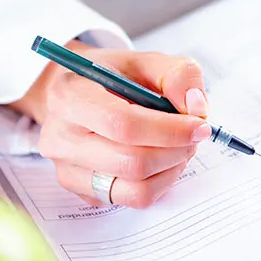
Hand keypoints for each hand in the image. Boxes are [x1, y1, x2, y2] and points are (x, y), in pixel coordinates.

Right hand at [13, 40, 209, 208]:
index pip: (123, 125)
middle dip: (175, 150)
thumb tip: (197, 107)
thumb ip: (177, 74)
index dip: (170, 130)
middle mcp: (61, 137)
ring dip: (170, 169)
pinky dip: (159, 183)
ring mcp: (67, 169)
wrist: (79, 94)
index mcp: (70, 96)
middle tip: (193, 136)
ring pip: (134, 188)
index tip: (199, 126)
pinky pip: (131, 200)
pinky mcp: (81, 191)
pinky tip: (161, 160)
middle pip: (131, 162)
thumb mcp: (146, 60)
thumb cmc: (113, 78)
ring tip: (179, 147)